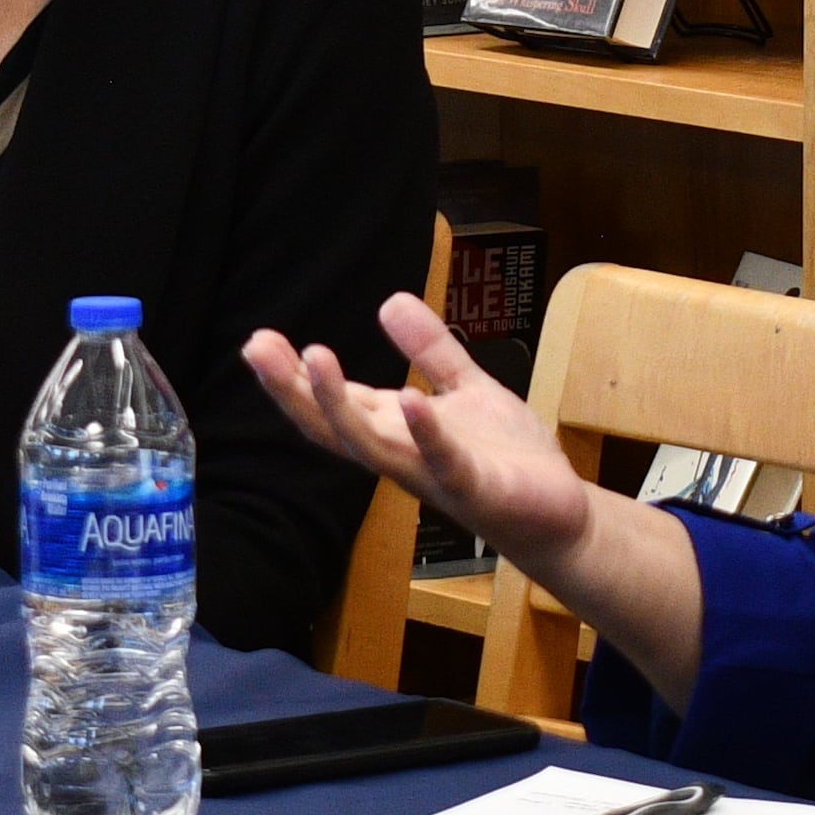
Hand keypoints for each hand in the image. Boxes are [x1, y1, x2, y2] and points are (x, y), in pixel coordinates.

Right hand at [244, 294, 599, 575]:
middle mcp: (402, 453)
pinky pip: (443, 461)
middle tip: (256, 348)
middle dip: (293, 388)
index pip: (333, 400)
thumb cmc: (506, 457)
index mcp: (396, 428)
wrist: (558, 513)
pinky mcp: (474, 487)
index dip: (294, 374)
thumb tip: (389, 300)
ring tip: (314, 357)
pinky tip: (408, 400)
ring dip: (338, 404)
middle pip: (332, 424)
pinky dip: (425, 433)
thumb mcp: (466, 387)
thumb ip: (429, 349)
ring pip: (371, 444)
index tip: (257, 340)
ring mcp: (433, 473)